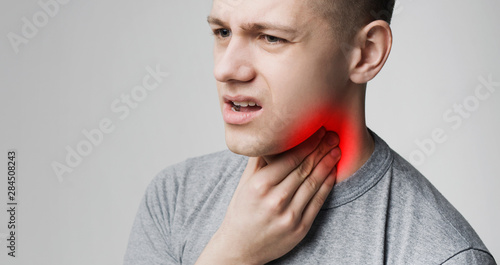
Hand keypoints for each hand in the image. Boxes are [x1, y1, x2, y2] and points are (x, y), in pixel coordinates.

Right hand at [196, 128, 340, 264]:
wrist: (240, 248)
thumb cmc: (241, 213)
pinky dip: (327, 185)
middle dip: (321, 149)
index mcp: (259, 185)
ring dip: (328, 164)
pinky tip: (332, 172)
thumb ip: (259, 161)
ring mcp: (289, 215)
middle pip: (304, 168)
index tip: (318, 131)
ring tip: (336, 150)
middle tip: (333, 135)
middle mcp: (275, 199)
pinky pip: (318, 202)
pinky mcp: (300, 228)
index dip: (308, 143)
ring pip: (314, 183)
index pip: (290, 158)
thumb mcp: (244, 184)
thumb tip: (271, 136)